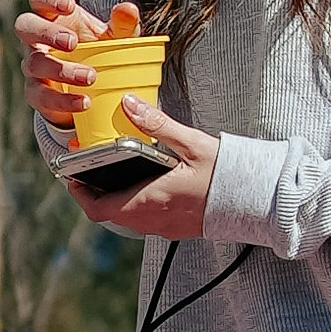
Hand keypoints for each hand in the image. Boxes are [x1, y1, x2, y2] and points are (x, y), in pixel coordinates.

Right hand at [15, 0, 110, 136]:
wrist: (95, 89)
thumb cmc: (101, 52)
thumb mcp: (116, 37)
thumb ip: (123, 23)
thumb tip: (128, 9)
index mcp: (54, 17)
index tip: (69, 6)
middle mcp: (37, 40)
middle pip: (25, 27)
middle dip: (46, 32)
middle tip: (71, 42)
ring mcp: (34, 66)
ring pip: (34, 63)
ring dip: (61, 70)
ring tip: (91, 77)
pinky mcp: (36, 94)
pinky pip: (42, 96)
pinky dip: (63, 100)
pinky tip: (84, 102)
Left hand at [82, 116, 220, 240]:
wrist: (258, 201)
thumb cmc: (227, 175)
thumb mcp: (190, 144)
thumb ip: (157, 125)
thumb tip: (130, 104)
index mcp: (150, 201)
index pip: (100, 209)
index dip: (80, 195)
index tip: (72, 177)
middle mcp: (154, 220)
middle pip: (111, 214)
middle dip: (97, 193)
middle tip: (91, 170)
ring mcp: (167, 227)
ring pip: (129, 218)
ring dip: (117, 199)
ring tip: (116, 172)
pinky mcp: (179, 228)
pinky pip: (147, 220)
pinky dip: (137, 203)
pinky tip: (147, 183)